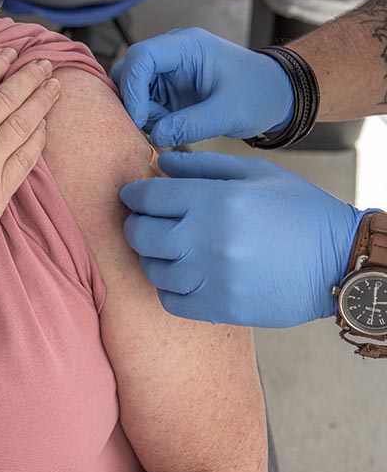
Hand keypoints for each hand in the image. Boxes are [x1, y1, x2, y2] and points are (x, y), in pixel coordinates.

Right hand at [111, 28, 294, 147]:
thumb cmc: (259, 93)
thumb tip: (155, 136)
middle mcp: (171, 54)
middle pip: (128, 71)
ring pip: (131, 89)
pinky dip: (148, 119)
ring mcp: (167, 71)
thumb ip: (191, 125)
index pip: (141, 57)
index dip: (132, 88)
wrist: (274, 94)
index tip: (140, 119)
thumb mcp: (229, 113)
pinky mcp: (166, 89)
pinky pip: (142, 102)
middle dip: (134, 102)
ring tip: (169, 127)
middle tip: (153, 126)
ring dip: (141, 113)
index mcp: (187, 46)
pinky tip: (170, 127)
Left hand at [120, 151, 357, 327]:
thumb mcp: (256, 173)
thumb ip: (203, 165)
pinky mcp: (220, 307)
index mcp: (215, 200)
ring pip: (152, 270)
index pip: (149, 197)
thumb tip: (160, 164)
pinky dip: (168, 288)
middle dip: (134, 225)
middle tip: (143, 222)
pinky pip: (169, 301)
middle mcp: (207, 240)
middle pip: (140, 235)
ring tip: (168, 249)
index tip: (132, 195)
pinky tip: (183, 276)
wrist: (339, 261)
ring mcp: (212, 277)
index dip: (133, 194)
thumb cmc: (298, 211)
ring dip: (152, 257)